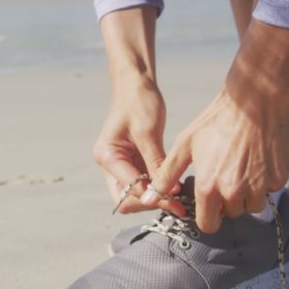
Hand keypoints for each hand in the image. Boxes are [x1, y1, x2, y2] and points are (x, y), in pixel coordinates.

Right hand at [93, 76, 184, 215]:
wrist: (136, 84)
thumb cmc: (139, 101)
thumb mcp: (148, 132)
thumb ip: (155, 163)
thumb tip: (168, 190)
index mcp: (106, 155)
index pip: (129, 188)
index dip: (152, 197)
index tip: (176, 202)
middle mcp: (109, 164)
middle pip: (126, 199)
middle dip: (150, 203)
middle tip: (178, 205)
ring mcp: (120, 164)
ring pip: (136, 194)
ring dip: (156, 197)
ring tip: (181, 198)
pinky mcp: (132, 162)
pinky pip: (144, 182)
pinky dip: (158, 187)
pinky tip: (177, 188)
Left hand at [144, 19, 288, 231]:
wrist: (256, 100)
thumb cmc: (217, 119)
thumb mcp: (185, 144)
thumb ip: (166, 175)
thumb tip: (149, 198)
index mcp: (209, 186)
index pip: (208, 225)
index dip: (208, 215)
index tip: (209, 203)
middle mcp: (235, 191)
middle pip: (231, 214)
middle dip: (228, 201)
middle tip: (226, 174)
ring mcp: (260, 186)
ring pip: (253, 205)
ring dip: (248, 194)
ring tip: (242, 166)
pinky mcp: (279, 178)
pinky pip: (270, 190)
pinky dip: (265, 181)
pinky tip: (258, 159)